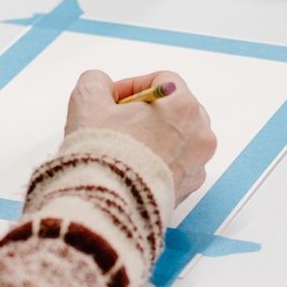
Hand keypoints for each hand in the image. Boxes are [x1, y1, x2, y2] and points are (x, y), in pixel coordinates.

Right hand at [65, 70, 216, 203]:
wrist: (107, 205)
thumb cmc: (102, 153)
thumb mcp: (87, 101)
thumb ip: (96, 82)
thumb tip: (102, 86)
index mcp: (183, 106)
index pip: (162, 81)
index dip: (132, 87)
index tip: (111, 101)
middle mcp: (199, 133)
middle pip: (174, 109)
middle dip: (146, 113)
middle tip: (116, 123)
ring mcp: (198, 162)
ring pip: (177, 137)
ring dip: (153, 137)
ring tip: (123, 148)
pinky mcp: (189, 188)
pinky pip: (176, 164)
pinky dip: (158, 162)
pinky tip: (133, 168)